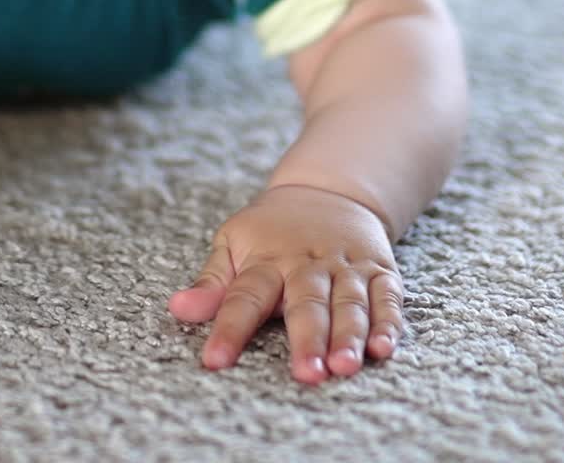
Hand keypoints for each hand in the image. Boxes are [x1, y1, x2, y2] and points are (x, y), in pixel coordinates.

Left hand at [168, 184, 403, 383]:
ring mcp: (346, 267)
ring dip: (349, 336)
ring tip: (343, 367)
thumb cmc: (271, 229)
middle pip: (306, 302)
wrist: (327, 190)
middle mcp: (308, 264)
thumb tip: (177, 310)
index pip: (244, 295)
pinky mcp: (379, 271)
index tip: (214, 360)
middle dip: (307, 339)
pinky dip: (387, 322)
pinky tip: (383, 348)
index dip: (229, 328)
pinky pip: (386, 298)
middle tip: (305, 374)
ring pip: (348, 303)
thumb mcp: (233, 242)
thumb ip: (211, 283)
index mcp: (267, 259)